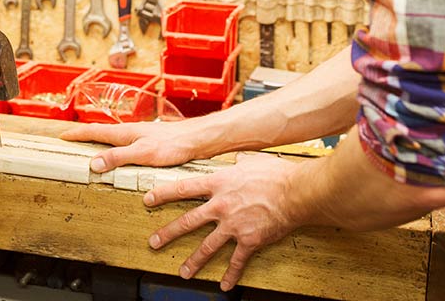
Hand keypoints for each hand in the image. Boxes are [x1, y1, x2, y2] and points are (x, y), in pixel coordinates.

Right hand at [59, 121, 199, 172]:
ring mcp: (141, 137)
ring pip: (114, 139)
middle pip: (102, 133)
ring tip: (91, 150)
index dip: (78, 134)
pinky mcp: (151, 143)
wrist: (197, 140)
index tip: (62, 136)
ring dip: (100, 143)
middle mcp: (131, 132)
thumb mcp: (143, 154)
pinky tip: (121, 157)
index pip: (94, 131)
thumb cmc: (173, 144)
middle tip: (72, 141)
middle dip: (85, 136)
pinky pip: (126, 146)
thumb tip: (94, 163)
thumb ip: (118, 157)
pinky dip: (116, 150)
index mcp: (125, 132)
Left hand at [145, 152, 302, 291]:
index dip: (163, 194)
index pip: (183, 188)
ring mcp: (233, 225)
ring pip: (207, 246)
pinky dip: (230, 275)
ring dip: (193, 261)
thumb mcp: (252, 160)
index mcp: (219, 183)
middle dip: (168, 233)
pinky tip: (224, 285)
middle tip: (153, 242)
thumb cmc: (276, 173)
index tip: (148, 200)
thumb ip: (239, 162)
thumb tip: (237, 158)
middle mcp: (221, 205)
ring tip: (182, 272)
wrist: (295, 192)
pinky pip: (236, 261)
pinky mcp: (249, 241)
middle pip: (188, 221)